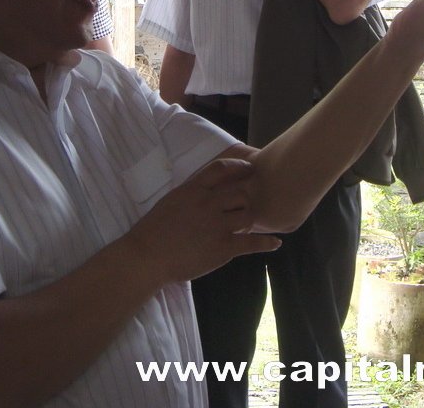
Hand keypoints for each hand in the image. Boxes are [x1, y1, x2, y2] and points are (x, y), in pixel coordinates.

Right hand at [127, 158, 280, 284]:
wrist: (148, 257)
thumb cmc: (154, 230)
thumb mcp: (171, 200)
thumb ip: (191, 192)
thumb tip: (205, 189)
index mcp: (194, 190)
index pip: (222, 169)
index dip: (239, 166)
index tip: (249, 168)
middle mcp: (208, 204)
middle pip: (240, 192)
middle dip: (245, 199)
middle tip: (246, 205)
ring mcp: (217, 225)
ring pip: (248, 214)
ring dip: (250, 219)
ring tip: (248, 225)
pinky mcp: (223, 248)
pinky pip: (252, 242)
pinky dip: (266, 243)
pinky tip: (275, 243)